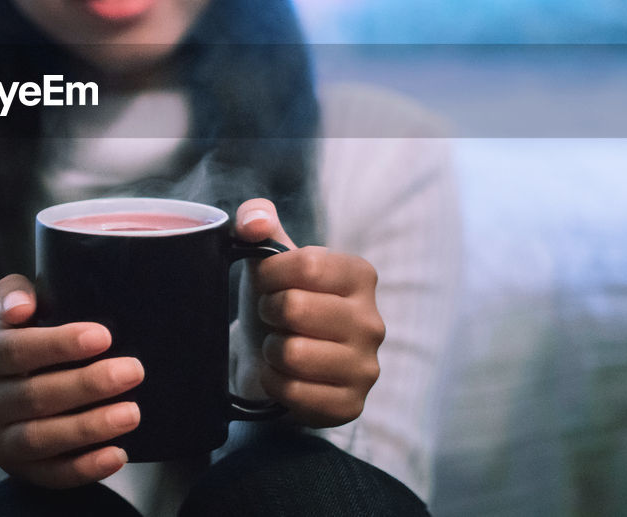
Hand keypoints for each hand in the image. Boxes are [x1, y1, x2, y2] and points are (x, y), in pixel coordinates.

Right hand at [0, 274, 144, 487]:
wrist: (17, 385)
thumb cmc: (29, 336)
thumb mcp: (17, 308)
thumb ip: (15, 293)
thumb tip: (20, 305)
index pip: (14, 350)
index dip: (58, 344)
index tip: (104, 336)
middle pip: (33, 396)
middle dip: (87, 385)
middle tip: (133, 371)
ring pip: (41, 439)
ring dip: (89, 428)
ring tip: (132, 412)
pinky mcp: (20, 470)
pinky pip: (52, 475)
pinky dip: (86, 468)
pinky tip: (118, 453)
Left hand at [233, 198, 384, 428]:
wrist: (267, 359)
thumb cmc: (273, 303)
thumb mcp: (266, 258)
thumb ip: (256, 221)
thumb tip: (253, 222)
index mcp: (360, 276)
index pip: (307, 264)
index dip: (270, 274)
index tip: (266, 284)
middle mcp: (373, 322)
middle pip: (296, 308)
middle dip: (269, 312)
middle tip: (272, 318)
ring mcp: (367, 368)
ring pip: (294, 353)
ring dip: (270, 350)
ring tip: (277, 346)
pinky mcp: (351, 406)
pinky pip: (296, 393)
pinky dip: (275, 383)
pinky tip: (281, 376)